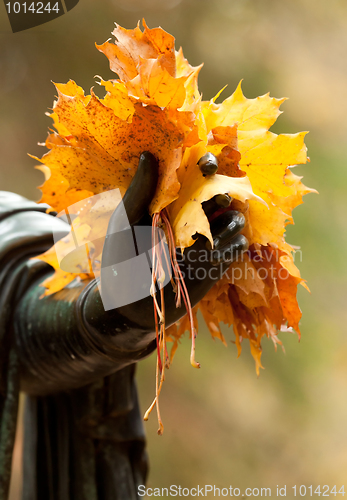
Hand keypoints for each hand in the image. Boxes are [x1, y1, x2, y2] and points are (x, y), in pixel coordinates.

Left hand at [100, 151, 247, 329]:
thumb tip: (148, 154)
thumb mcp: (125, 223)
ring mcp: (206, 239)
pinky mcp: (217, 262)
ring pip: (234, 217)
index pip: (195, 174)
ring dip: (229, 221)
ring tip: (209, 236)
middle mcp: (192, 216)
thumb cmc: (121, 259)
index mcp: (171, 201)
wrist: (130, 305)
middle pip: (221, 192)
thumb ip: (140, 191)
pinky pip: (238, 244)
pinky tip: (213, 255)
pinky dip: (232, 244)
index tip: (207, 166)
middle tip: (216, 198)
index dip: (206, 164)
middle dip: (223, 191)